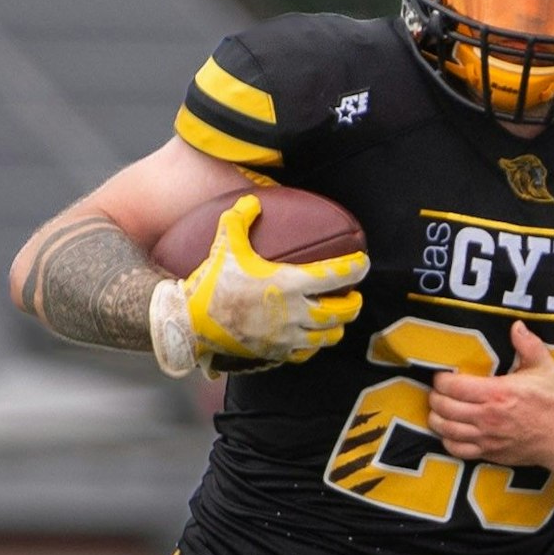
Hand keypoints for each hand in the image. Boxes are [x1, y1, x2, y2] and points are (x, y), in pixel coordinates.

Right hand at [149, 194, 367, 376]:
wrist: (191, 323)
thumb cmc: (212, 282)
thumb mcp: (225, 245)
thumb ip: (239, 219)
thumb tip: (253, 200)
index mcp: (289, 284)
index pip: (336, 276)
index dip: (356, 268)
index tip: (363, 262)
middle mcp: (295, 313)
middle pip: (343, 311)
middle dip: (354, 302)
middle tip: (353, 294)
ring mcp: (288, 337)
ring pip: (330, 336)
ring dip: (338, 325)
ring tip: (337, 316)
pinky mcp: (278, 354)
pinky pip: (308, 352)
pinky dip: (316, 344)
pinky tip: (313, 336)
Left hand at [431, 322, 553, 464]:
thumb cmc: (552, 401)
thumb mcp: (544, 367)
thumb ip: (528, 344)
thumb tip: (516, 325)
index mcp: (497, 393)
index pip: (454, 386)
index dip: (441, 380)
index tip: (442, 376)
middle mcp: (487, 416)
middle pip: (444, 407)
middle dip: (436, 397)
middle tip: (438, 391)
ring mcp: (486, 437)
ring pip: (446, 429)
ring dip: (437, 418)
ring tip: (439, 410)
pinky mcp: (488, 453)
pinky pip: (457, 450)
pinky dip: (447, 441)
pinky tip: (450, 432)